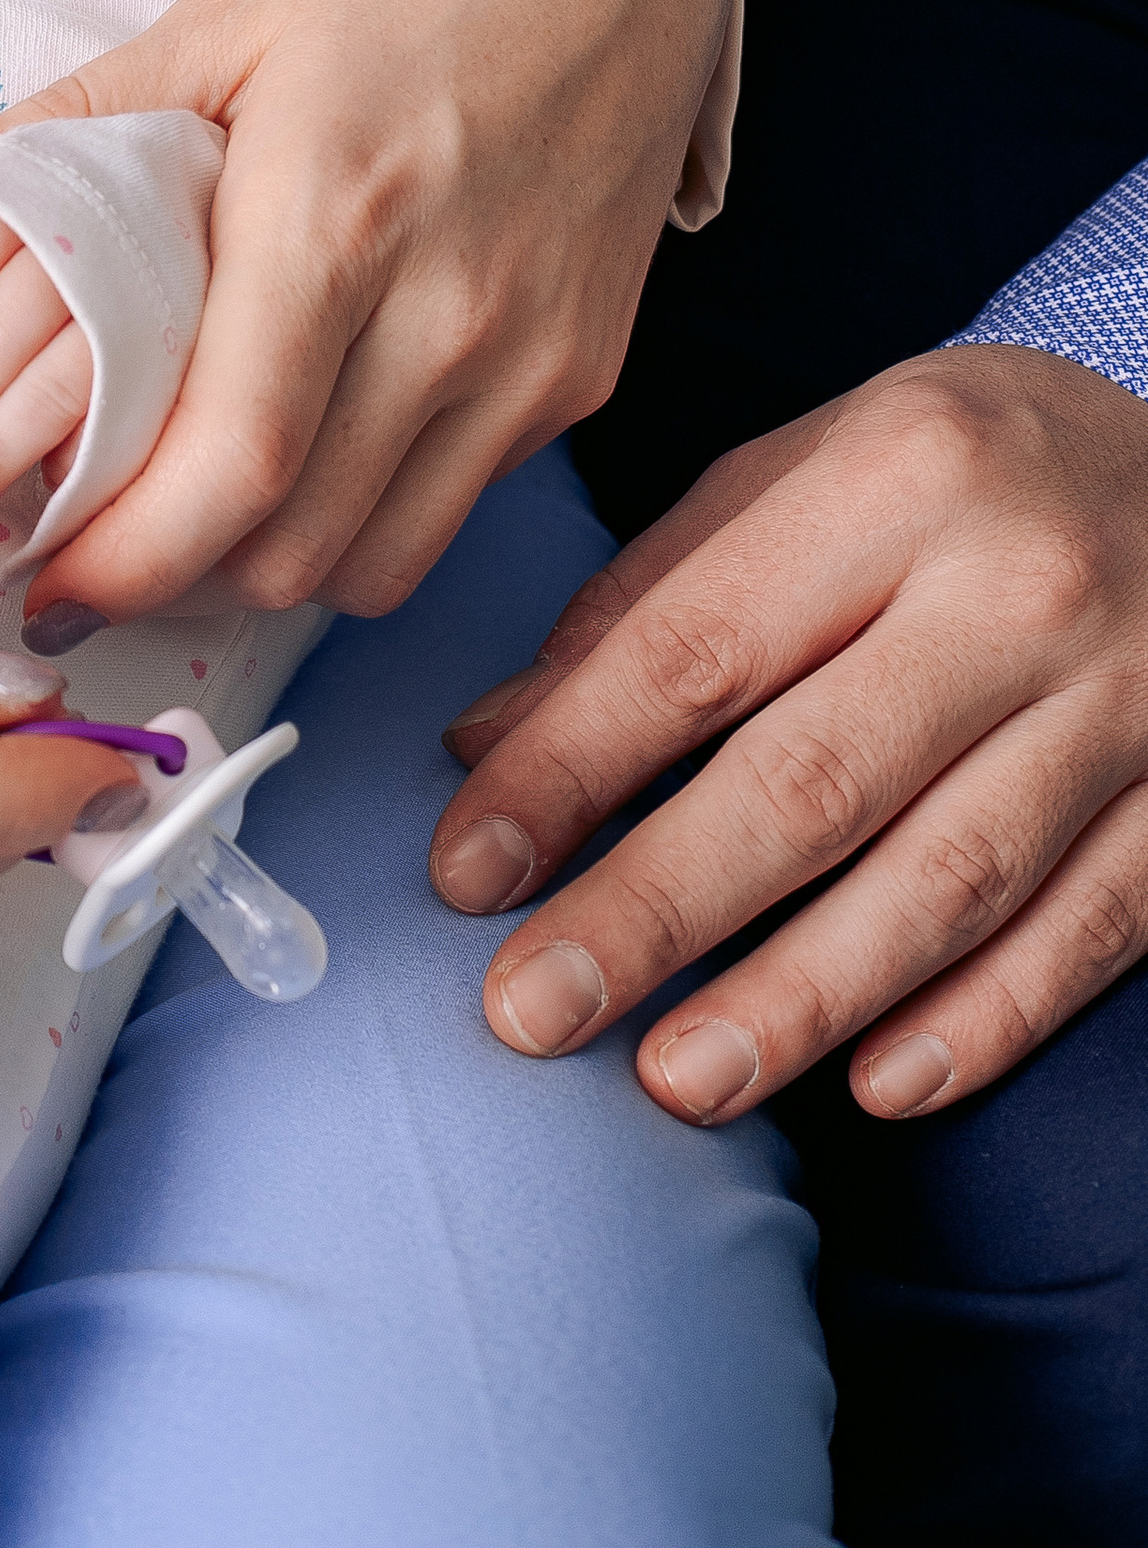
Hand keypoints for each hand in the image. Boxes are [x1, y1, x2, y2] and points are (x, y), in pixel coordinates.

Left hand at [6, 0, 738, 634]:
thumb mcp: (226, 12)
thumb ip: (80, 124)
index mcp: (335, 211)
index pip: (230, 465)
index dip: (126, 558)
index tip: (45, 575)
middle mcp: (452, 307)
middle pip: (294, 548)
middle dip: (172, 573)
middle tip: (93, 539)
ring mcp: (535, 350)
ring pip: (379, 559)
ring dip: (269, 564)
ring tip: (190, 512)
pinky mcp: (590, 367)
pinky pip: (457, 500)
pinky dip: (365, 513)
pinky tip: (308, 448)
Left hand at [433, 347, 1147, 1122]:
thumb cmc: (966, 464)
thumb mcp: (806, 466)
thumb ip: (651, 600)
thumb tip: (490, 742)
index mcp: (898, 474)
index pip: (697, 648)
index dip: (571, 769)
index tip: (465, 868)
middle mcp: (1017, 587)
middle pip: (812, 782)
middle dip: (656, 911)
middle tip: (531, 1010)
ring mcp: (1126, 702)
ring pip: (947, 882)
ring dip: (801, 999)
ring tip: (678, 1081)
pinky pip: (1087, 931)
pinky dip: (982, 1020)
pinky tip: (877, 1084)